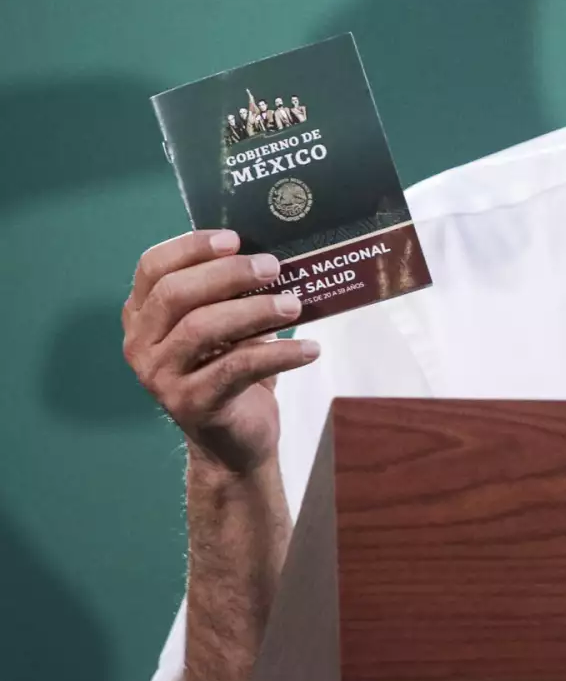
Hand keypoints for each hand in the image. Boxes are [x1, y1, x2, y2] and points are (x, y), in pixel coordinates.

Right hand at [122, 229, 318, 474]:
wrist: (233, 441)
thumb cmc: (231, 368)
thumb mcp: (226, 326)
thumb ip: (231, 293)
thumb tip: (274, 253)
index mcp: (142, 315)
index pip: (152, 268)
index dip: (190, 247)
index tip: (235, 239)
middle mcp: (141, 344)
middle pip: (175, 294)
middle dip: (228, 274)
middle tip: (273, 267)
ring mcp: (160, 377)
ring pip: (202, 329)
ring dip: (254, 311)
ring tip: (295, 304)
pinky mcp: (191, 404)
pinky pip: (237, 368)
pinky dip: (279, 354)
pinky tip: (310, 349)